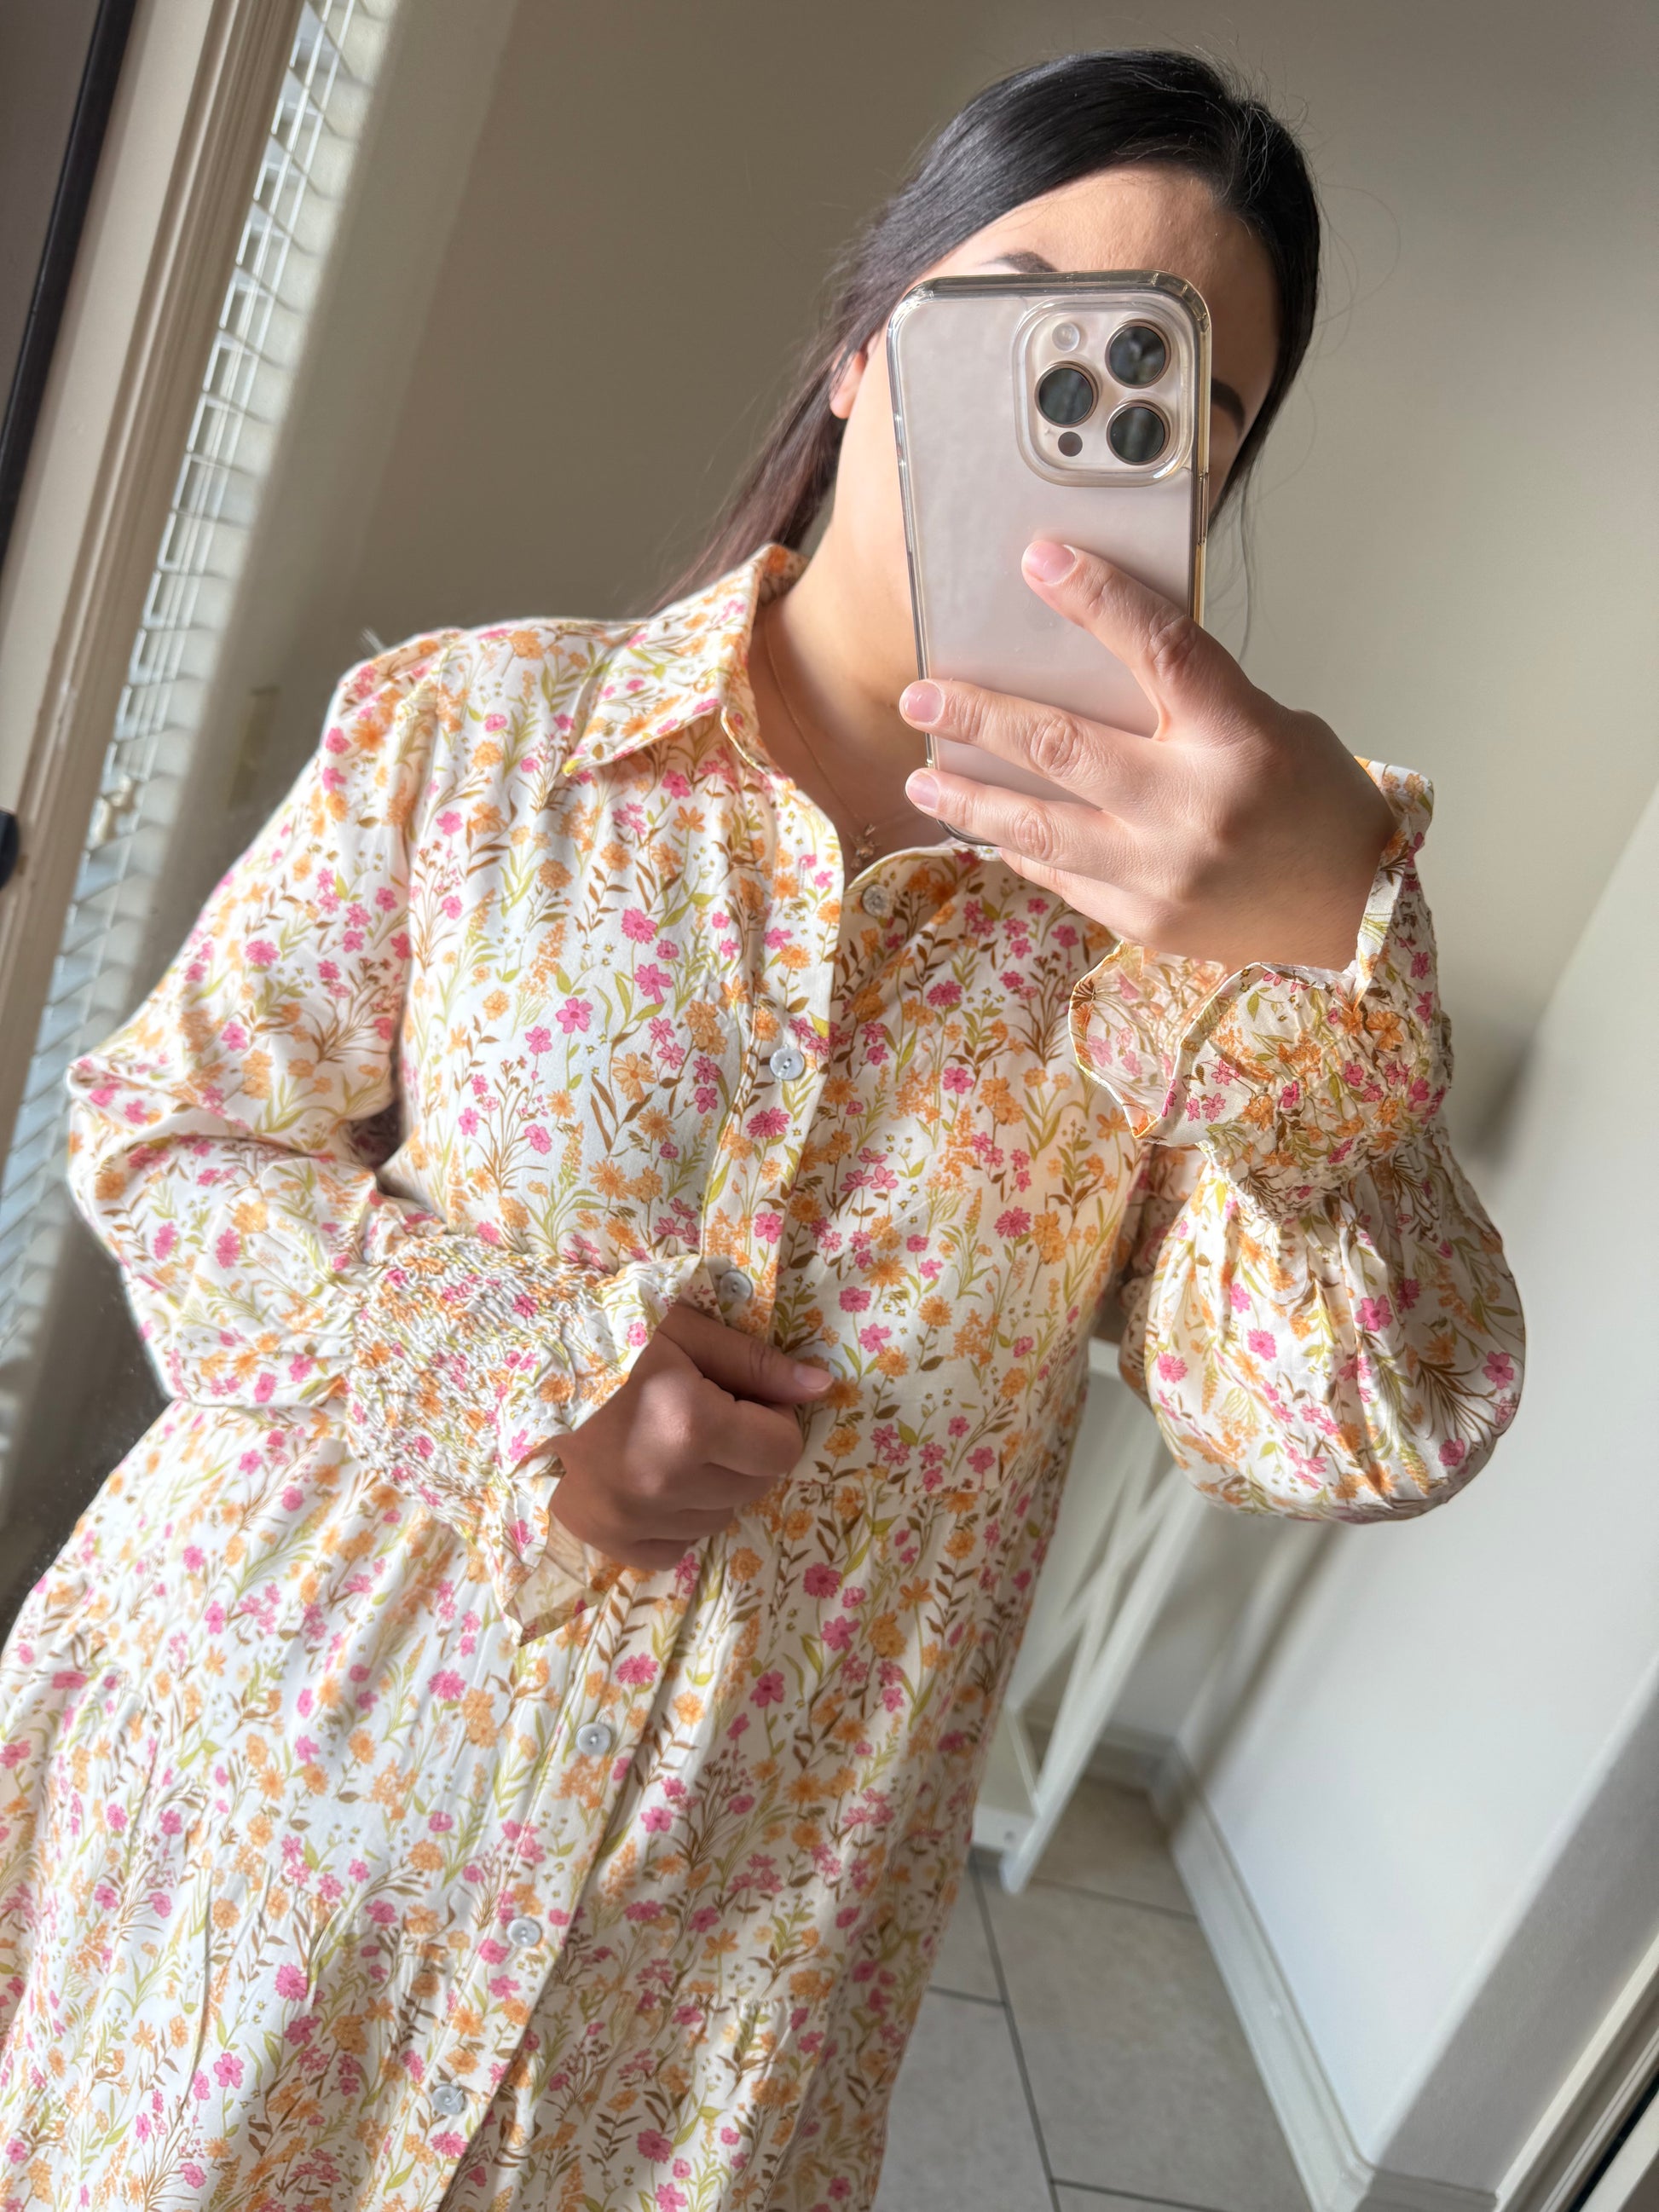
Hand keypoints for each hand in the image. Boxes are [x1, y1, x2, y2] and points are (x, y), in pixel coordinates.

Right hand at [546, 1303, 832, 1570]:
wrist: (518, 1368)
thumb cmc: (608, 1337)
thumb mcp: (685, 1331)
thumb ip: (757, 1364)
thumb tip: (822, 1386)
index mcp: (690, 1425)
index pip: (782, 1450)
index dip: (773, 1420)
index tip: (745, 1399)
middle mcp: (665, 1482)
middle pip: (755, 1485)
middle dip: (746, 1451)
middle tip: (707, 1413)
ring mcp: (632, 1518)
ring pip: (720, 1517)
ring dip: (713, 1483)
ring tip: (672, 1441)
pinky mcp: (607, 1539)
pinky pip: (677, 1545)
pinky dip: (677, 1516)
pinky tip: (651, 1474)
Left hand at [899, 540, 1397, 972]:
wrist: (1353, 908)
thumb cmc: (1312, 803)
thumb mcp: (1268, 726)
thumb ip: (1186, 702)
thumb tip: (1089, 667)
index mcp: (1241, 737)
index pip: (1160, 650)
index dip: (1096, 600)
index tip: (1039, 561)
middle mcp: (1195, 806)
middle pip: (1063, 746)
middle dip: (979, 716)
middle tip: (921, 696)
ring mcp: (1163, 872)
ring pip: (1038, 827)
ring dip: (969, 798)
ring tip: (922, 777)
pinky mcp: (1143, 920)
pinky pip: (1060, 875)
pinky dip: (1021, 845)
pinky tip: (986, 824)